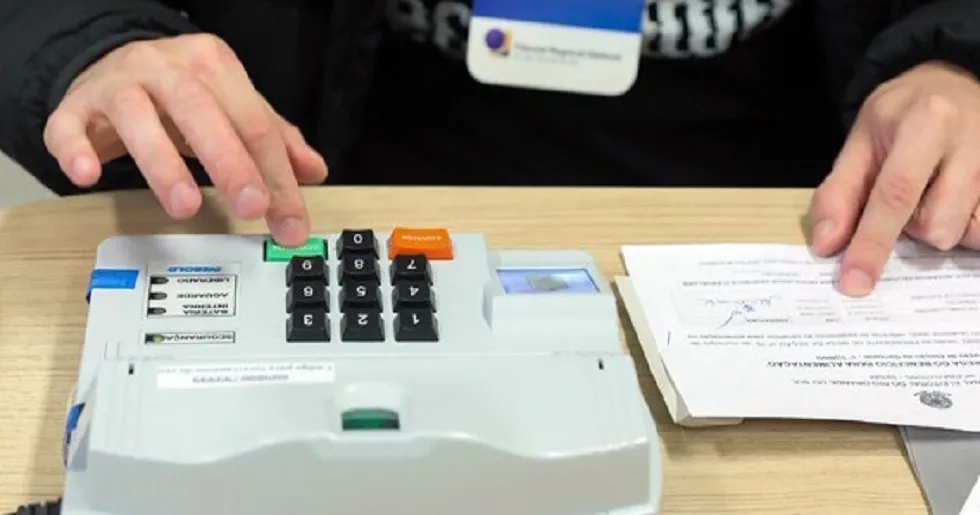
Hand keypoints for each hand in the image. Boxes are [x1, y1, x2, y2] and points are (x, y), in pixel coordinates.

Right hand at [43, 34, 326, 246]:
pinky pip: (70, 126)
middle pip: (201, 111)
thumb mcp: (232, 109)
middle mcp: (166, 68)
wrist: (112, 66)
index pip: (253, 124)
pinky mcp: (76, 107)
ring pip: (138, 117)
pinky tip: (89, 176)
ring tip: (185, 205)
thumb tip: (313, 171)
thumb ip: (274, 140)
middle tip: (252, 206)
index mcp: (214, 67)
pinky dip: (77, 150)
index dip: (277, 177)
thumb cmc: (179, 95)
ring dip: (163, 164)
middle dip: (230, 162)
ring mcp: (117, 84)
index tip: (290, 222)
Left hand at [808, 60, 979, 295]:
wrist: (955, 82)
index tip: (854, 283)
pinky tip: (959, 198)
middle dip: (911, 228)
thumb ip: (839, 194)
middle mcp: (972, 140)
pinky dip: (966, 225)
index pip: (895, 195)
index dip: (872, 244)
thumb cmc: (902, 117)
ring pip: (965, 233)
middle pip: (935, 225)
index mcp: (926, 122)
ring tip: (935, 191)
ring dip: (939, 226)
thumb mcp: (860, 142)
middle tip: (908, 196)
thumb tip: (827, 245)